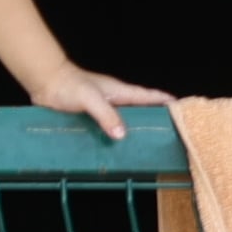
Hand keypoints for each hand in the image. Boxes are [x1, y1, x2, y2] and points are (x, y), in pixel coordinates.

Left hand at [33, 65, 173, 141]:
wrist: (44, 82)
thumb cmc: (68, 85)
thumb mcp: (90, 100)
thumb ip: (106, 115)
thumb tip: (122, 134)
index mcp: (121, 92)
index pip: (151, 97)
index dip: (168, 103)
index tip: (186, 111)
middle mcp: (115, 100)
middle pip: (141, 111)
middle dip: (155, 120)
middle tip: (169, 136)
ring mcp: (102, 108)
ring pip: (124, 121)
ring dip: (133, 131)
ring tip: (144, 148)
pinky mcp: (89, 116)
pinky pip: (106, 127)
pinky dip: (113, 135)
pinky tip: (114, 149)